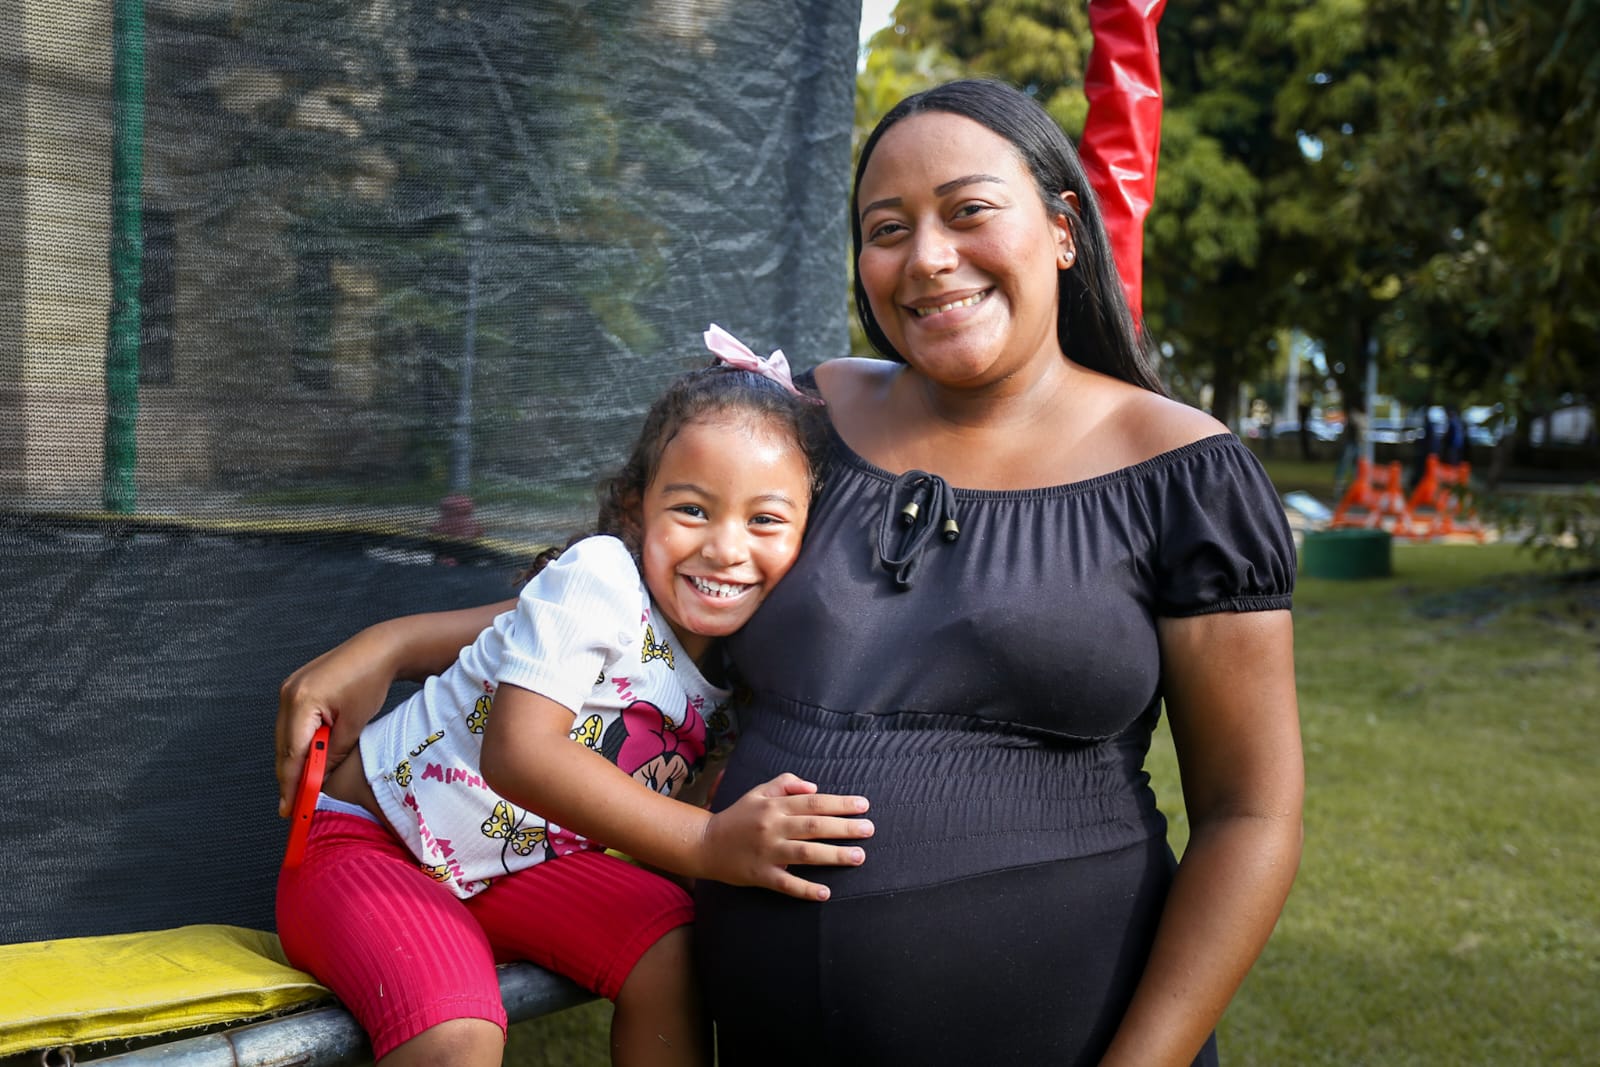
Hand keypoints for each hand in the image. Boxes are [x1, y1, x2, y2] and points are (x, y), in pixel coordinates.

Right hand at [274, 637, 391, 816]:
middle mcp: (288, 694)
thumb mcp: (354, 724)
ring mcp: (289, 689)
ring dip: (293, 761)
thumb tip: (318, 779)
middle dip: (288, 777)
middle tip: (293, 806)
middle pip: (283, 747)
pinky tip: (306, 760)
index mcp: (302, 701)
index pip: (292, 753)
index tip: (289, 808)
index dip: (290, 785)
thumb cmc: (370, 681)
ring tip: (300, 788)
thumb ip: (333, 754)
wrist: (376, 649)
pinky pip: (290, 724)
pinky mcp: (294, 688)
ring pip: (284, 737)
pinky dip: (297, 743)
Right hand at [698, 773, 872, 900]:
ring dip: (834, 855)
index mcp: (773, 806)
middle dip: (844, 828)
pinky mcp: (760, 876)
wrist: (705, 844)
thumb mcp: (758, 792)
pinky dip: (806, 889)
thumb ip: (785, 783)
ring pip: (806, 854)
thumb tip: (815, 788)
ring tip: (859, 856)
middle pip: (814, 826)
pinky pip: (786, 884)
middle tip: (869, 829)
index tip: (863, 806)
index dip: (839, 804)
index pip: (813, 802)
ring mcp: (767, 853)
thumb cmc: (737, 817)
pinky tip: (825, 893)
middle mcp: (772, 827)